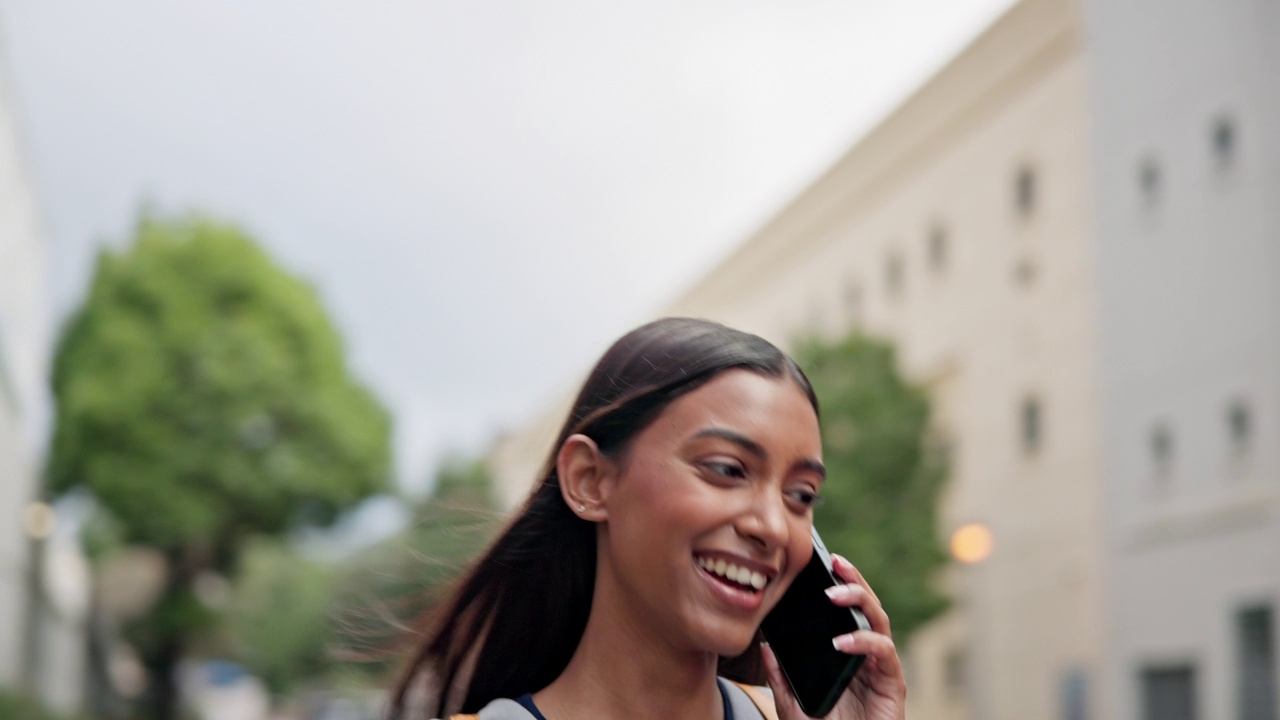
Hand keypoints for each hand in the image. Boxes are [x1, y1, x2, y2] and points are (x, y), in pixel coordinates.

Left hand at [762, 554, 905, 719]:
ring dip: (859, 600)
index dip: (838, 583)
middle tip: (835, 563)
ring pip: (878, 620)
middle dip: (853, 580)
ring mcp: (880, 667)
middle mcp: (866, 654)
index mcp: (845, 652)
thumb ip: (780, 677)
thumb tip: (765, 644)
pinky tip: (843, 641)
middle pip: (865, 606)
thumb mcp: (792, 705)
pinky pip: (885, 652)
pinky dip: (865, 641)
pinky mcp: (892, 683)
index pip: (845, 610)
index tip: (820, 562)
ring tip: (834, 594)